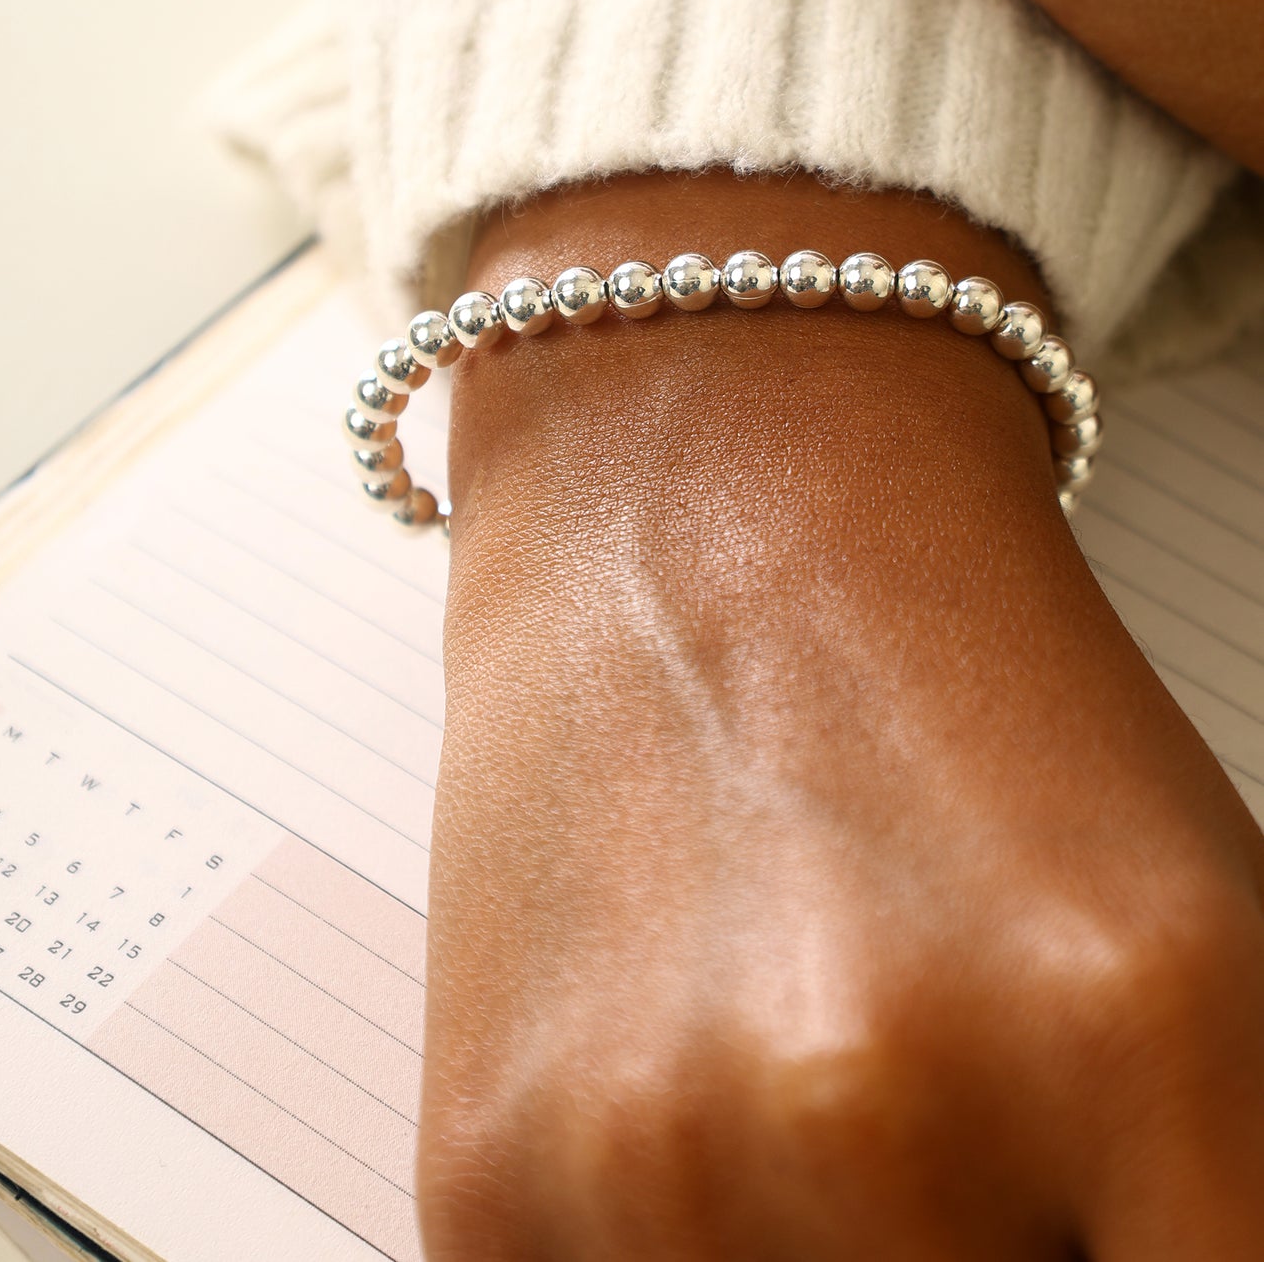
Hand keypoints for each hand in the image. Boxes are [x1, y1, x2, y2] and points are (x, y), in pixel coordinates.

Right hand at [421, 170, 1263, 1259]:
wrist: (698, 493)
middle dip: (989, 1260)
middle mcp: (885, 1107)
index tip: (1106, 1241)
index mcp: (1140, 1032)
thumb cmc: (946, 676)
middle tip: (957, 1143)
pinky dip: (665, 1261)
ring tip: (810, 1101)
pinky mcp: (485, 1175)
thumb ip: (1203, 1192)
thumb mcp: (1197, 933)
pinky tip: (679, 1102)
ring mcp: (659, 1154)